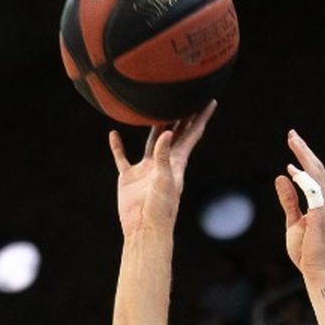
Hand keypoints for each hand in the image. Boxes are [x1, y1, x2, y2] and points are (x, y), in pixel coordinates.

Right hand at [108, 104, 215, 241]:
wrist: (144, 229)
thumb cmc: (160, 209)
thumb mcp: (164, 180)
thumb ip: (164, 155)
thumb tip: (168, 131)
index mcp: (177, 162)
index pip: (192, 134)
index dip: (201, 117)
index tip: (210, 100)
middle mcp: (163, 162)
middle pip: (174, 133)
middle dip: (182, 116)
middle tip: (187, 95)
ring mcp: (146, 169)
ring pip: (151, 141)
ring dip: (154, 126)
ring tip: (156, 107)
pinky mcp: (129, 177)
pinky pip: (122, 157)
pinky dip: (117, 146)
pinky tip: (114, 134)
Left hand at [274, 129, 324, 284]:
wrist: (317, 272)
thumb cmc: (307, 252)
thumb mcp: (294, 221)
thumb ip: (288, 199)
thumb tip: (281, 177)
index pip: (316, 175)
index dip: (305, 158)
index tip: (294, 146)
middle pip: (317, 169)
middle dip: (304, 150)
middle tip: (292, 134)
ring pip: (317, 174)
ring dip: (304, 156)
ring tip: (293, 142)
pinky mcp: (321, 215)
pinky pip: (312, 190)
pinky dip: (303, 178)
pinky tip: (291, 170)